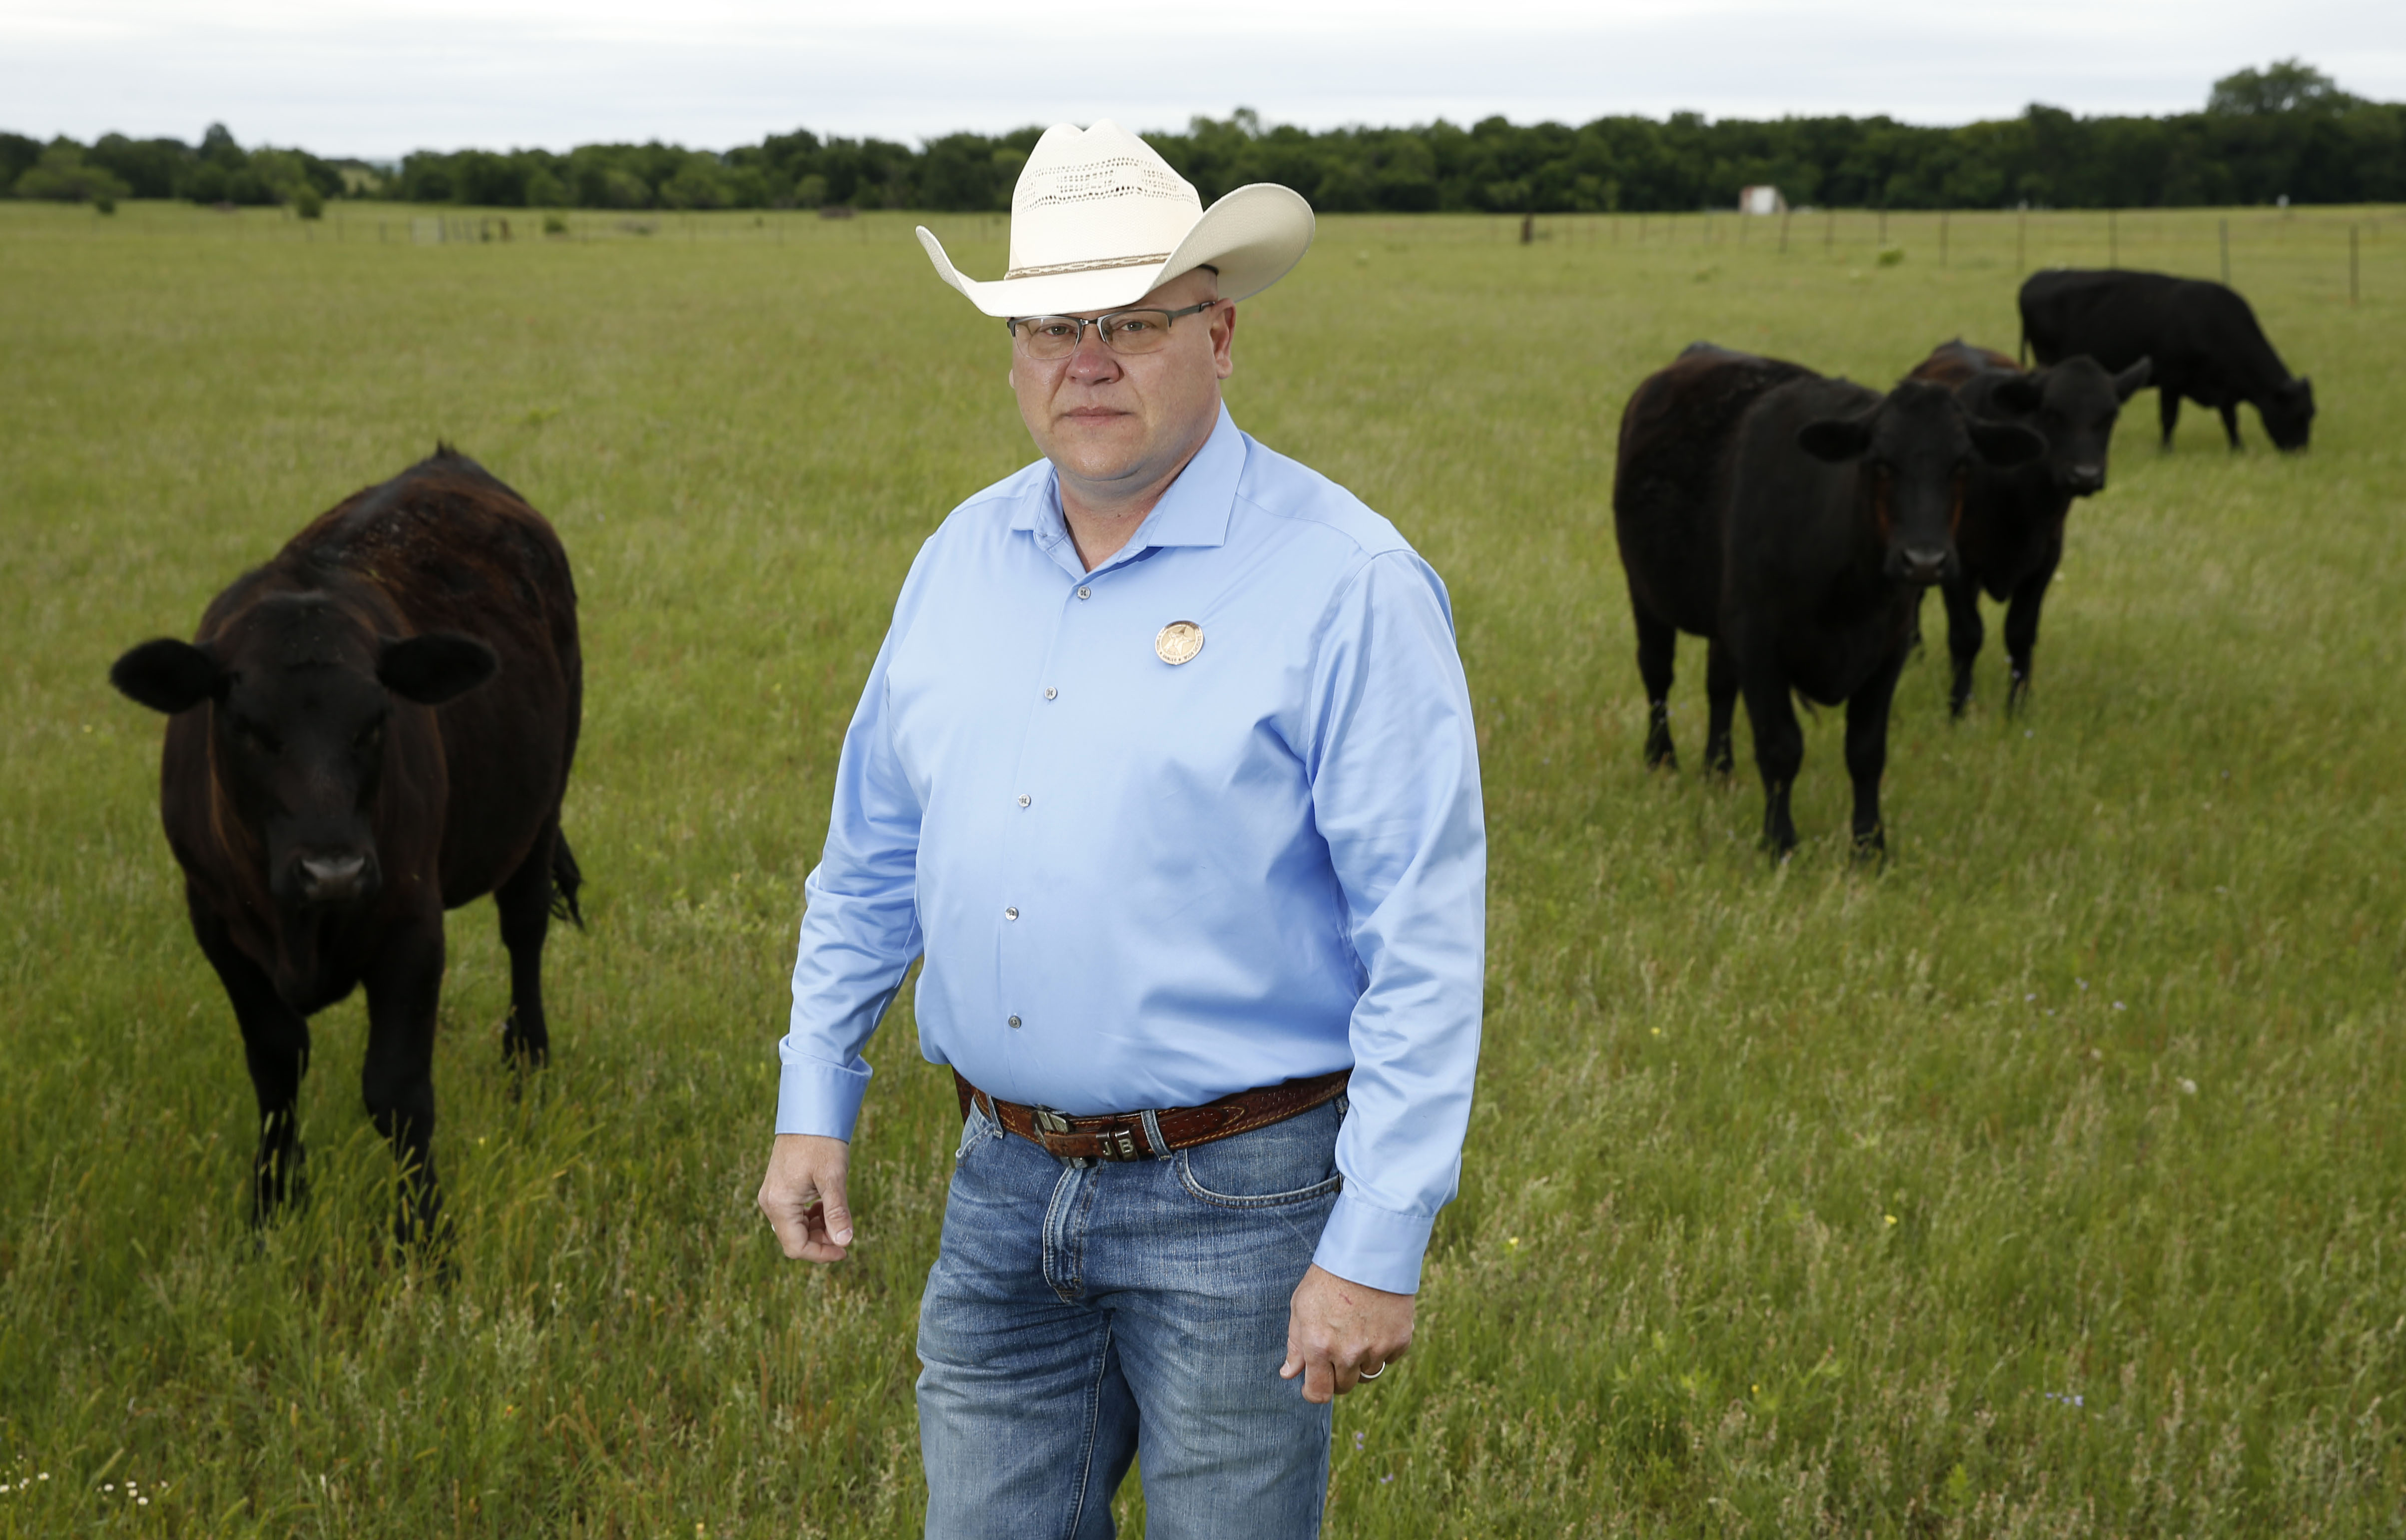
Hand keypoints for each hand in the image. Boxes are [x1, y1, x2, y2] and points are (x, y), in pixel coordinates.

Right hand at [757, 1133, 853, 1261]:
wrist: (810, 1113)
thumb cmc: (822, 1143)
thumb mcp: (833, 1177)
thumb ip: (837, 1211)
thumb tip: (845, 1242)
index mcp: (779, 1203)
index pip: (796, 1247)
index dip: (821, 1254)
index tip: (845, 1250)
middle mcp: (770, 1202)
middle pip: (794, 1240)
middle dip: (821, 1241)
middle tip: (844, 1232)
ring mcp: (773, 1195)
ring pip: (794, 1228)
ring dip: (817, 1229)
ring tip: (837, 1216)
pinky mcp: (779, 1188)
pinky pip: (793, 1214)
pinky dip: (811, 1217)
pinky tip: (827, 1205)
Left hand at [1280, 1263, 1413, 1402]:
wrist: (1369, 1252)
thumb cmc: (1328, 1277)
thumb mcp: (1301, 1306)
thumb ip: (1295, 1343)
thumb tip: (1288, 1373)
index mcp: (1319, 1347)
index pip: (1318, 1393)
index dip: (1315, 1392)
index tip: (1315, 1384)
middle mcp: (1348, 1353)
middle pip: (1344, 1386)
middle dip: (1338, 1374)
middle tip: (1337, 1349)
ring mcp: (1377, 1348)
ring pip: (1368, 1373)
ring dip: (1361, 1360)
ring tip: (1357, 1330)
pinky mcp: (1400, 1340)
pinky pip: (1390, 1358)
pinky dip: (1383, 1347)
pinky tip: (1376, 1323)